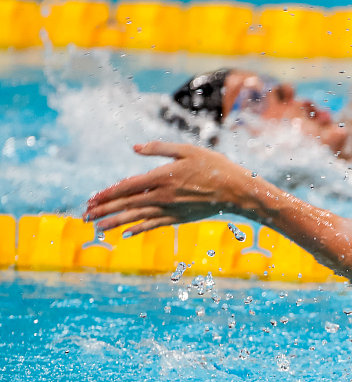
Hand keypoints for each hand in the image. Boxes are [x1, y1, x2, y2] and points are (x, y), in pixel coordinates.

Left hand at [85, 141, 258, 236]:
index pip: (127, 187)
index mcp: (162, 177)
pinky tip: (127, 233)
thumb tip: (135, 148)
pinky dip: (139, 229)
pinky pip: (154, 225)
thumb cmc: (214, 166)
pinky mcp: (179, 218)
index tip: (91, 199)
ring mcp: (171, 209)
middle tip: (86, 216)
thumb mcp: (187, 150)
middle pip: (127, 204)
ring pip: (137, 217)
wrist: (236, 190)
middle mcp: (162, 196)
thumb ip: (159, 149)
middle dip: (104, 210)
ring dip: (115, 223)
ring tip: (98, 228)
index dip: (107, 193)